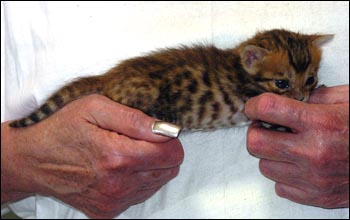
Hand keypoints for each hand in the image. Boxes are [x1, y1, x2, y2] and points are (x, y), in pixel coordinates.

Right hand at [1, 94, 183, 217]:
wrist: (33, 160)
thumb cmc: (62, 129)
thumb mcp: (95, 108)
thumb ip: (134, 119)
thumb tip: (167, 130)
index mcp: (117, 157)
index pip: (172, 154)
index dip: (169, 140)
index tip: (155, 132)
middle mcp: (117, 185)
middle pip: (169, 170)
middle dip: (161, 152)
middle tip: (138, 141)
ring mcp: (112, 202)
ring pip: (157, 183)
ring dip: (149, 167)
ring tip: (124, 153)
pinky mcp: (107, 211)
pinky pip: (140, 195)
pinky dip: (137, 181)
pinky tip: (118, 169)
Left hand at [244, 85, 348, 207]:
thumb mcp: (349, 99)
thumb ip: (315, 97)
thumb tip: (287, 100)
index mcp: (321, 123)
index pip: (268, 109)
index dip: (254, 105)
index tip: (254, 107)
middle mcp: (314, 153)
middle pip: (255, 143)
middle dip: (256, 132)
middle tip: (267, 127)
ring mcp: (314, 179)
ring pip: (265, 167)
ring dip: (271, 154)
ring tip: (288, 146)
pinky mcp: (318, 197)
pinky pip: (280, 187)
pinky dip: (284, 175)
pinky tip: (299, 165)